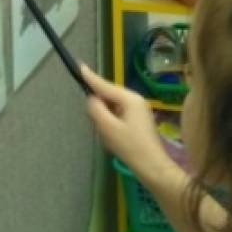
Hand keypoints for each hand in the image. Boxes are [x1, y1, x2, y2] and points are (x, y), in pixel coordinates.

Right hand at [81, 65, 177, 188]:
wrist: (152, 166)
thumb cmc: (130, 147)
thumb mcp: (108, 127)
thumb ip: (96, 109)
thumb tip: (91, 99)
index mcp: (130, 99)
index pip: (105, 85)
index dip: (91, 77)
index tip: (79, 65)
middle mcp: (136, 100)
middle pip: (109, 96)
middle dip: (99, 108)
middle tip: (98, 126)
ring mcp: (139, 110)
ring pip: (113, 106)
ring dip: (105, 118)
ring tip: (108, 136)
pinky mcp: (138, 120)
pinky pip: (119, 115)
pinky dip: (112, 123)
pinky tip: (114, 137)